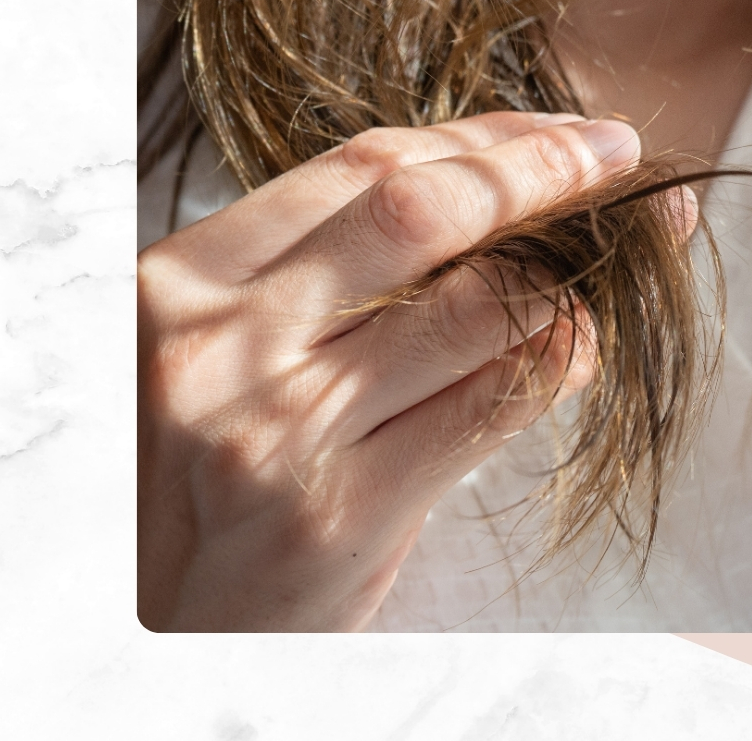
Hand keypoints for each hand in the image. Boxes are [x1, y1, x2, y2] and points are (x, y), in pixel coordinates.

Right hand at [137, 111, 677, 630]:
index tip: (555, 130)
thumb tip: (487, 182)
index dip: (481, 137)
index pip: (363, 166)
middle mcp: (227, 342)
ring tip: (610, 263)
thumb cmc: (190, 472)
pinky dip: (557, 362)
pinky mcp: (344, 509)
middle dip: (541, 170)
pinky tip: (580, 345)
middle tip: (615, 156)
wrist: (137, 621)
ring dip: (565, 273)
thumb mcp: (213, 345)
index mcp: (184, 279)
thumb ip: (319, 270)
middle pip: (425, 212)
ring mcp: (285, 428)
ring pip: (474, 307)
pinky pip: (489, 407)